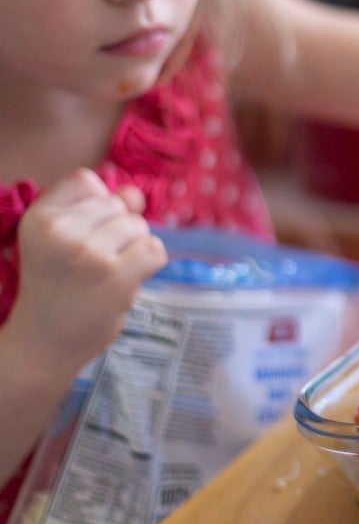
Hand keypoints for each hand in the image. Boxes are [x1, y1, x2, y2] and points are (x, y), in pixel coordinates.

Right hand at [4, 169, 166, 379]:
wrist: (45, 342)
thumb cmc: (57, 287)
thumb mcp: (61, 240)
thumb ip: (98, 209)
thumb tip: (135, 193)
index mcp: (38, 217)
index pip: (86, 181)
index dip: (96, 206)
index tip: (82, 235)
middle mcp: (59, 230)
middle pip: (118, 204)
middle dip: (117, 230)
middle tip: (93, 263)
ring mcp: (89, 252)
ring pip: (139, 226)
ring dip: (133, 249)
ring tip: (107, 274)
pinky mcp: (116, 274)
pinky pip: (155, 249)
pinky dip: (150, 263)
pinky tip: (127, 279)